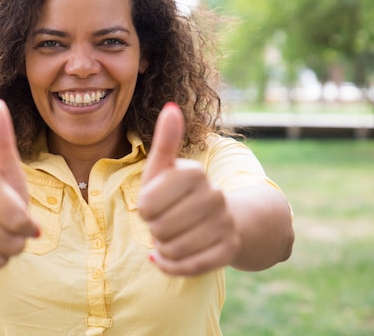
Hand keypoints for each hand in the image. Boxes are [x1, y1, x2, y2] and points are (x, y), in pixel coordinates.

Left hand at [138, 103, 240, 275]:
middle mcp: (214, 196)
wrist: (225, 219)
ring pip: (172, 249)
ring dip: (164, 247)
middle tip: (166, 222)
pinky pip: (188, 267)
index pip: (147, 204)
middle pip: (158, 228)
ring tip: (173, 236)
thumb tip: (171, 106)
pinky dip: (173, 266)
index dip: (145, 209)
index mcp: (194, 173)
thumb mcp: (166, 169)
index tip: (155, 204)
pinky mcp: (228, 250)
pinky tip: (172, 257)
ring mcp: (224, 223)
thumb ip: (165, 140)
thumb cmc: (181, 193)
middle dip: (155, 229)